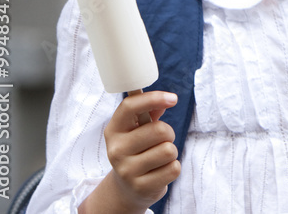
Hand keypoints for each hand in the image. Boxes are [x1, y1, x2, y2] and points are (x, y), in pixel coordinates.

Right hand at [78, 90, 180, 213]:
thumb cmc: (138, 150)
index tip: (173, 99)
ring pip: (168, 150)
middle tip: (162, 141)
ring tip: (159, 157)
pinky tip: (160, 171)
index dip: (153, 98)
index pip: (129, 106)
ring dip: (171, 152)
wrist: (128, 188)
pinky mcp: (141, 187)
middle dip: (168, 133)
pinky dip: (173, 168)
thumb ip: (150, 111)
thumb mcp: (137, 129)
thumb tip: (165, 100)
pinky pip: (173, 169)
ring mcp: (127, 171)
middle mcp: (116, 150)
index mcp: (114, 130)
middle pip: (159, 130)